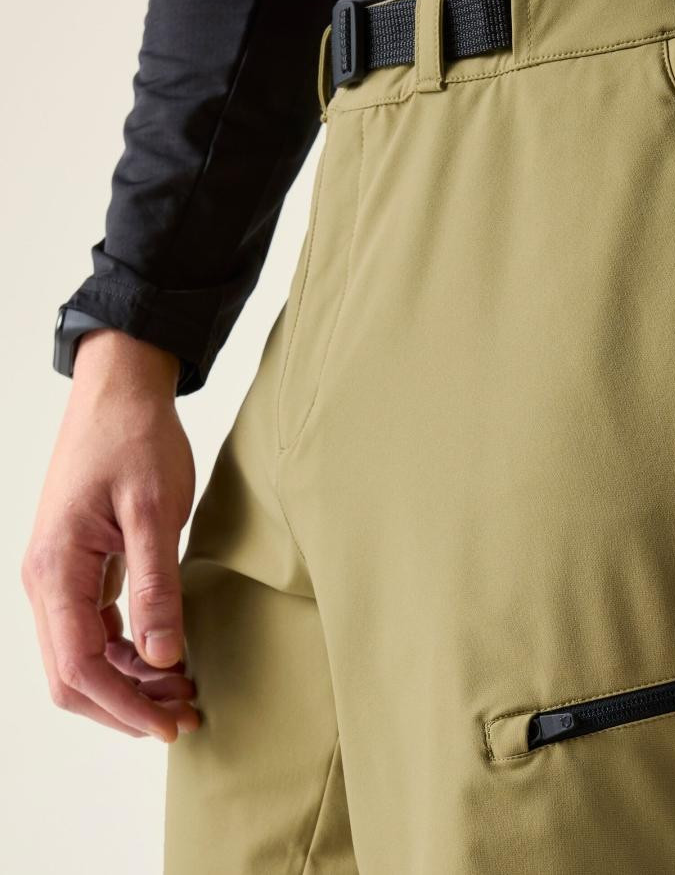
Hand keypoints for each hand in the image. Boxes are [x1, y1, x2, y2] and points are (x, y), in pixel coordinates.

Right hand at [22, 329, 199, 741]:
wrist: (120, 393)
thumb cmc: (136, 441)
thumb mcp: (154, 512)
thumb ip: (157, 586)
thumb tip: (165, 657)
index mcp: (56, 571)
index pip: (80, 667)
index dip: (125, 706)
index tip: (172, 724)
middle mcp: (46, 581)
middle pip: (72, 675)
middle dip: (126, 704)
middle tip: (186, 713)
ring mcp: (58, 575)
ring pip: (83, 656)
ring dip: (129, 682)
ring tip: (184, 689)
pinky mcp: (78, 566)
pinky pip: (93, 628)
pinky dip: (127, 652)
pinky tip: (166, 654)